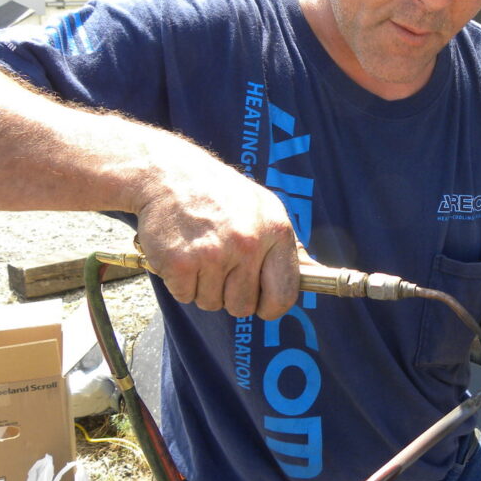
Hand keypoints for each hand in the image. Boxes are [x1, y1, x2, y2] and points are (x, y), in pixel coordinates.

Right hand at [131, 139, 310, 319]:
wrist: (169, 174)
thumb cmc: (220, 194)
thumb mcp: (265, 208)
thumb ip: (284, 245)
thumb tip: (312, 275)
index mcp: (276, 232)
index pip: (285, 294)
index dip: (270, 306)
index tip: (261, 303)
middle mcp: (248, 244)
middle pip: (243, 306)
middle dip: (230, 295)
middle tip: (220, 268)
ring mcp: (213, 254)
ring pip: (211, 303)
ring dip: (203, 287)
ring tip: (200, 253)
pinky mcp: (180, 262)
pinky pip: (184, 296)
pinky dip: (179, 282)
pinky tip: (181, 254)